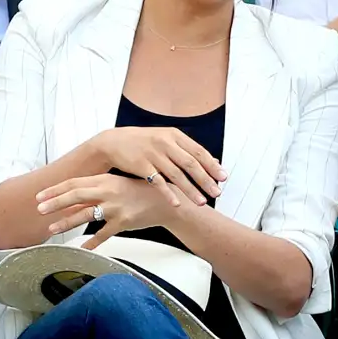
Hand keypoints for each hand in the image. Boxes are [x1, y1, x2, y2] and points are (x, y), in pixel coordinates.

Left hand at [36, 174, 181, 248]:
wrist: (167, 201)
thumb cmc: (142, 192)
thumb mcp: (119, 185)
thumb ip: (98, 189)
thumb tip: (73, 197)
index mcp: (106, 180)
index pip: (75, 183)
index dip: (56, 189)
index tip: (40, 195)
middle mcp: (109, 192)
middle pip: (76, 195)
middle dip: (55, 203)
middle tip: (39, 209)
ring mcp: (116, 207)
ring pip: (85, 215)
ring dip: (66, 222)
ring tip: (52, 229)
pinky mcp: (124, 222)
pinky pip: (103, 234)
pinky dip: (92, 242)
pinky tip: (83, 247)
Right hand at [91, 127, 226, 206]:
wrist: (114, 141)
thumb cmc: (144, 142)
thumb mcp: (167, 139)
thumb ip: (188, 150)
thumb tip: (214, 161)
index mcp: (174, 135)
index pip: (198, 151)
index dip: (212, 165)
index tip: (223, 178)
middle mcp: (165, 143)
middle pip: (190, 164)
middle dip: (205, 180)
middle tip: (217, 193)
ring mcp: (153, 154)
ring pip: (176, 174)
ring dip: (190, 190)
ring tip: (201, 202)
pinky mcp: (141, 166)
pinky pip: (157, 182)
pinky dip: (168, 193)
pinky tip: (176, 203)